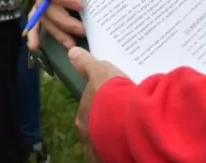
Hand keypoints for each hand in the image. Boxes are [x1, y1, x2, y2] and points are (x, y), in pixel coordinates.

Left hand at [69, 46, 126, 161]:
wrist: (128, 119)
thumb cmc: (111, 94)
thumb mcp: (99, 72)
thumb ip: (86, 64)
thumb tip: (71, 53)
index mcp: (82, 118)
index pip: (88, 113)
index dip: (98, 108)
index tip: (109, 105)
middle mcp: (87, 136)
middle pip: (96, 129)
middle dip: (105, 124)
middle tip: (120, 116)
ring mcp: (100, 150)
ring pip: (106, 143)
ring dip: (114, 137)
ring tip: (129, 129)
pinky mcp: (114, 159)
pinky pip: (118, 154)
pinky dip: (123, 148)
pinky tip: (133, 141)